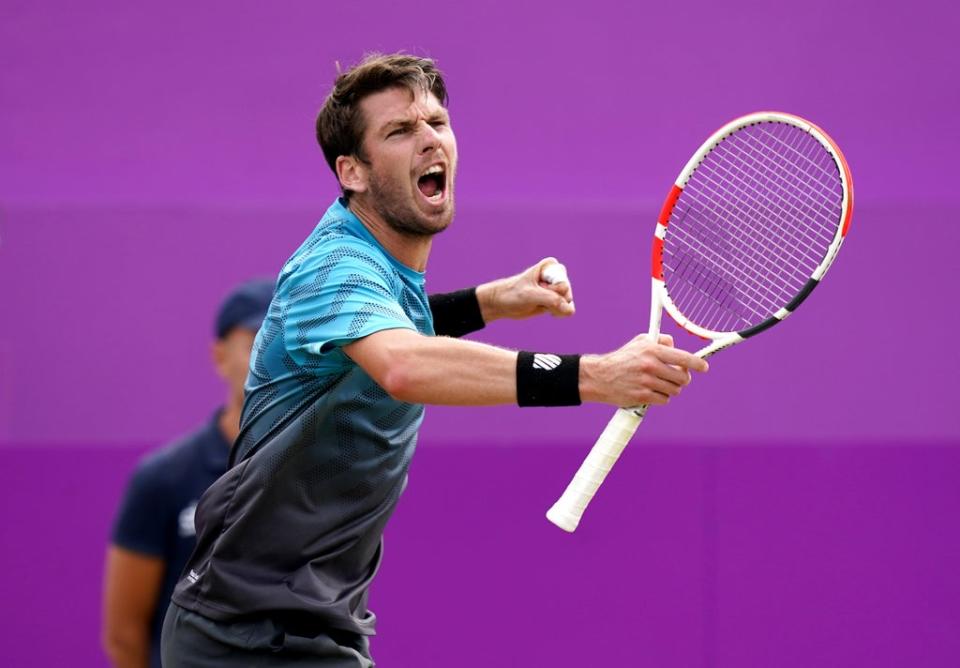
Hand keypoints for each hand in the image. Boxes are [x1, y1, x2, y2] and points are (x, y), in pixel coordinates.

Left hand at [476, 257, 574, 322]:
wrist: (501, 303)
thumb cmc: (513, 294)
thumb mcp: (531, 295)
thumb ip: (552, 300)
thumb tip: (571, 312)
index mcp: (551, 266)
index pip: (563, 284)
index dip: (550, 291)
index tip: (535, 288)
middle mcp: (557, 276)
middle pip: (567, 294)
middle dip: (552, 301)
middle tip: (535, 298)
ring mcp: (557, 289)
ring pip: (568, 303)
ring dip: (554, 308)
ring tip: (538, 303)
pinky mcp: (556, 300)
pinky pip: (567, 309)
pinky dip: (557, 313)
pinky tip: (545, 310)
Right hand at [580, 334, 708, 406]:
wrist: (600, 377)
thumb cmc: (622, 359)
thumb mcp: (639, 342)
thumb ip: (660, 341)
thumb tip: (676, 346)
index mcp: (652, 350)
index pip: (683, 357)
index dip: (697, 363)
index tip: (704, 367)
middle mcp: (651, 365)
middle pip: (682, 377)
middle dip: (682, 379)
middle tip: (675, 377)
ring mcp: (647, 382)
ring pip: (675, 390)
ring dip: (670, 389)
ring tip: (658, 384)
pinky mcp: (643, 396)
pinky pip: (664, 400)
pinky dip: (661, 398)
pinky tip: (651, 392)